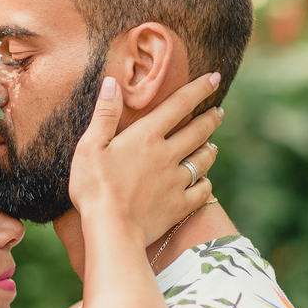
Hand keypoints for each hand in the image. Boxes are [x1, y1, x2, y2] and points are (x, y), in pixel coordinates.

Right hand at [68, 72, 222, 246]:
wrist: (112, 229)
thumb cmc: (94, 188)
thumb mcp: (89, 147)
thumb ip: (104, 115)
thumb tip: (111, 83)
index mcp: (146, 136)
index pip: (178, 105)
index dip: (198, 89)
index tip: (213, 77)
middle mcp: (167, 155)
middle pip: (198, 131)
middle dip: (211, 119)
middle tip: (218, 112)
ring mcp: (176, 181)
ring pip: (203, 160)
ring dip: (210, 150)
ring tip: (212, 146)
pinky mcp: (179, 206)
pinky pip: (202, 191)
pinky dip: (205, 184)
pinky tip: (204, 182)